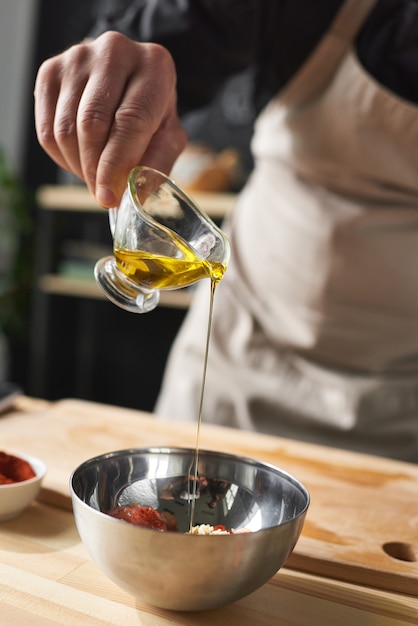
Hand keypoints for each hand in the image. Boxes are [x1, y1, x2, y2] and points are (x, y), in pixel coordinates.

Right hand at [34, 31, 187, 206]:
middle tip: (101, 193)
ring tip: (94, 176)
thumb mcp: (168, 137)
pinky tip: (78, 160)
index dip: (116, 164)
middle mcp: (115, 52)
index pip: (130, 121)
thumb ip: (156, 165)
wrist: (131, 79)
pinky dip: (61, 156)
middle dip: (94, 169)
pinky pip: (47, 129)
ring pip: (65, 128)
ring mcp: (78, 57)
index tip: (108, 196)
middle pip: (92, 124)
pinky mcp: (51, 71)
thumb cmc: (152, 110)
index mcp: (154, 66)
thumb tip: (134, 197)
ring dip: (77, 166)